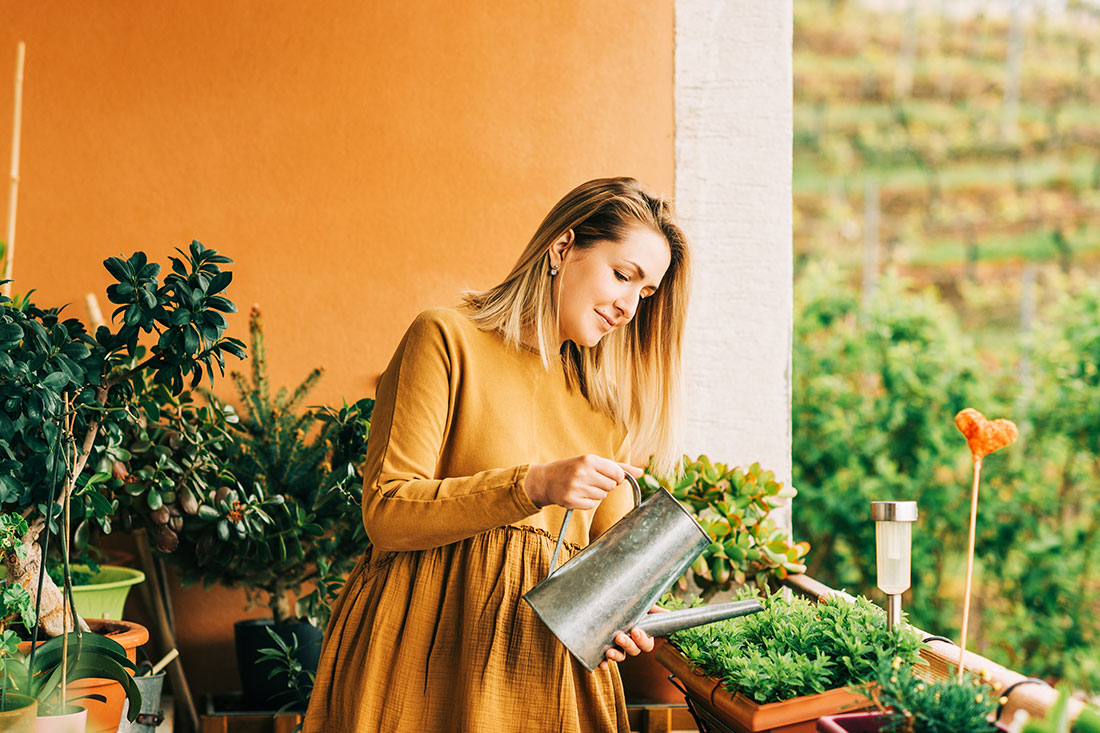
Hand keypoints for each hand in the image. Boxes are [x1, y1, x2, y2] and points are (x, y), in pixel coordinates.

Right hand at [525, 455, 642, 509]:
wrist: (545, 480)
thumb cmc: (572, 469)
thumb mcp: (592, 462)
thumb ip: (618, 466)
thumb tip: (642, 472)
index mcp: (589, 459)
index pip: (617, 473)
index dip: (616, 478)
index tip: (608, 477)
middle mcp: (582, 472)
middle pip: (611, 486)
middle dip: (604, 485)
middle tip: (591, 481)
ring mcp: (576, 487)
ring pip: (601, 496)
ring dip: (595, 494)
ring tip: (582, 487)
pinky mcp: (570, 500)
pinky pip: (591, 505)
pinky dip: (586, 502)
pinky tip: (577, 495)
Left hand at [597, 604, 664, 670]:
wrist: (609, 604)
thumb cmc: (629, 606)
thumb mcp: (642, 606)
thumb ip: (653, 610)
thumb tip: (668, 614)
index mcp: (642, 635)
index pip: (646, 644)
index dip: (642, 640)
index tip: (635, 631)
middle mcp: (631, 643)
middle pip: (634, 651)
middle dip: (627, 645)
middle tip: (619, 637)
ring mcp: (619, 647)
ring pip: (621, 656)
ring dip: (616, 656)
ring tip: (609, 651)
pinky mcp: (605, 649)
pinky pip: (605, 660)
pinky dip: (604, 663)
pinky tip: (601, 664)